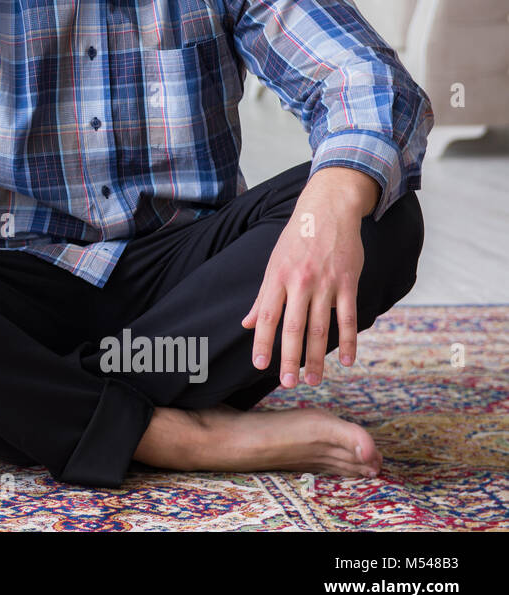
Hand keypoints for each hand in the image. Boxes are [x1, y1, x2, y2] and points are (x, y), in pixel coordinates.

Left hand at [241, 174, 370, 387]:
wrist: (327, 210)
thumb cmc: (296, 239)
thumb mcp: (273, 264)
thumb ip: (262, 297)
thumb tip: (246, 323)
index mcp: (277, 278)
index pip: (267, 316)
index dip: (263, 342)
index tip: (260, 365)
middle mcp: (299, 282)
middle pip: (293, 327)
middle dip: (290, 358)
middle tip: (288, 383)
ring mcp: (325, 283)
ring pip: (320, 327)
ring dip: (317, 357)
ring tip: (313, 380)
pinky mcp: (348, 282)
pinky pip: (348, 317)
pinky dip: (348, 341)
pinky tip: (347, 361)